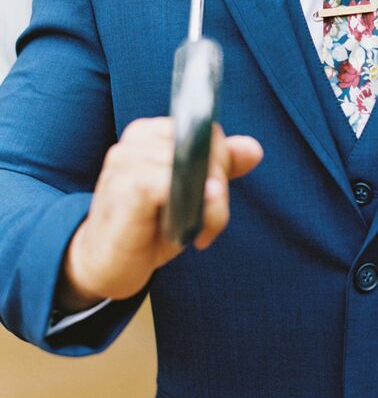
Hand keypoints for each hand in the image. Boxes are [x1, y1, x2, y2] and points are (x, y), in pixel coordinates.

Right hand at [57, 118, 262, 310]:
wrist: (104, 266)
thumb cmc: (148, 228)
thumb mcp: (191, 195)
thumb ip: (219, 169)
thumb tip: (254, 149)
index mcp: (152, 132)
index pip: (208, 132)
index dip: (221, 165)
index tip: (212, 199)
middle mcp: (137, 138)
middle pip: (207, 147)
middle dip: (218, 188)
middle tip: (207, 224)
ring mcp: (128, 159)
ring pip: (196, 167)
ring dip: (208, 207)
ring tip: (193, 232)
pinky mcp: (128, 186)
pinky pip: (175, 184)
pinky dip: (191, 210)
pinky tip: (182, 232)